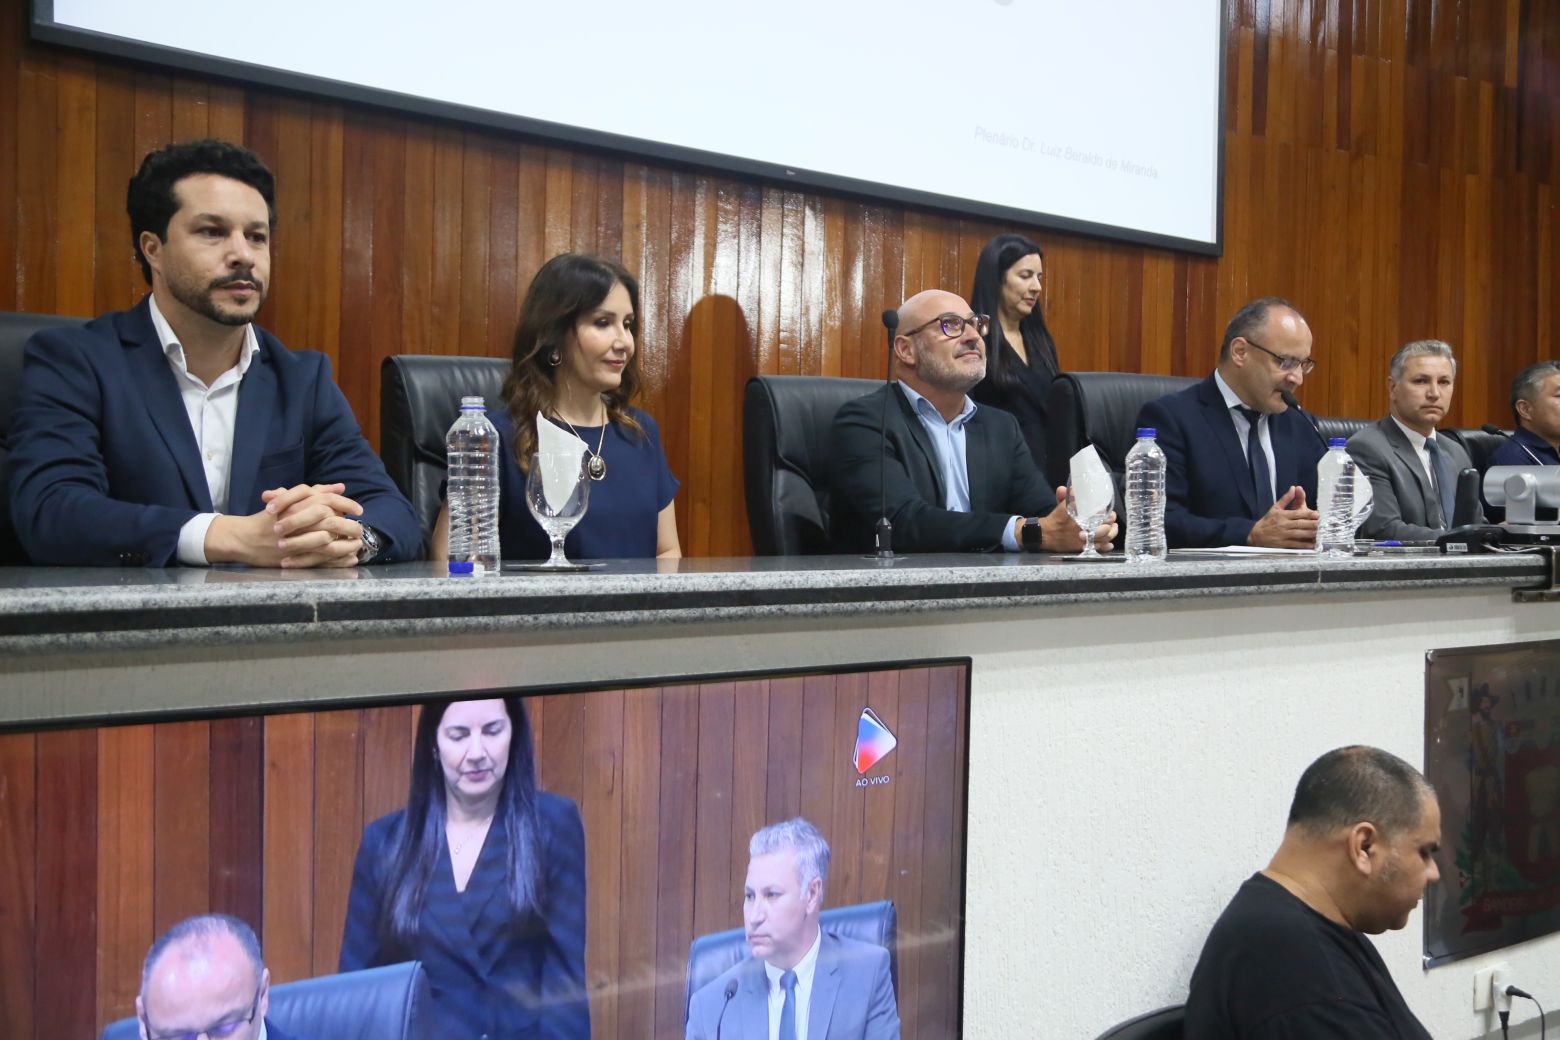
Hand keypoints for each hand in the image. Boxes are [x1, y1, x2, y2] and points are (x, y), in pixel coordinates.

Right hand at [206, 483, 365, 566]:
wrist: (242, 538)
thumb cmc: (268, 518)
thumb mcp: (289, 500)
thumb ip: (315, 492)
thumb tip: (340, 487)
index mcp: (294, 504)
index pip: (325, 500)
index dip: (345, 504)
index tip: (359, 509)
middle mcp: (294, 520)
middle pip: (329, 521)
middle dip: (349, 525)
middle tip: (361, 528)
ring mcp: (293, 540)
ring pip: (326, 541)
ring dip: (346, 543)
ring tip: (358, 543)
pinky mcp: (292, 556)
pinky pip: (319, 559)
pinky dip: (337, 559)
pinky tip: (350, 558)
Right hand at [1040, 487, 1117, 552]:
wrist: (1044, 535)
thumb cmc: (1054, 520)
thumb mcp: (1061, 507)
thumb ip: (1068, 497)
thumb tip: (1073, 488)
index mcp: (1079, 518)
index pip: (1098, 516)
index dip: (1107, 514)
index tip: (1109, 512)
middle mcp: (1083, 530)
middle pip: (1104, 528)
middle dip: (1110, 524)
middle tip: (1112, 520)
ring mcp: (1084, 541)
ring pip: (1103, 539)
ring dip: (1111, 534)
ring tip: (1113, 529)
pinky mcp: (1082, 549)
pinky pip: (1097, 549)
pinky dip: (1105, 547)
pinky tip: (1109, 544)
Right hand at [1247, 486, 1318, 548]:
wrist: (1255, 534)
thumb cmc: (1267, 521)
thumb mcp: (1275, 508)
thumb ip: (1286, 499)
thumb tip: (1294, 488)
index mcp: (1282, 515)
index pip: (1297, 514)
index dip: (1308, 514)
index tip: (1317, 514)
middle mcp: (1283, 524)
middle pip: (1300, 524)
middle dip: (1311, 524)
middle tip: (1321, 524)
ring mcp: (1283, 535)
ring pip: (1298, 534)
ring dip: (1309, 534)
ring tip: (1319, 533)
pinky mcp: (1282, 544)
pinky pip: (1294, 544)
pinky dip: (1303, 545)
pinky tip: (1311, 545)